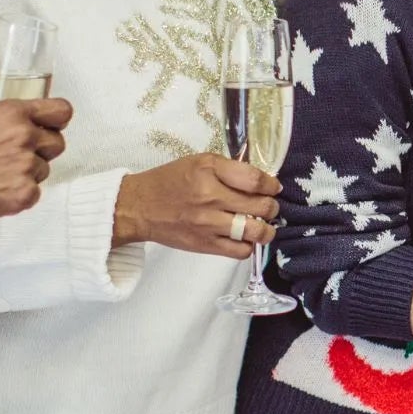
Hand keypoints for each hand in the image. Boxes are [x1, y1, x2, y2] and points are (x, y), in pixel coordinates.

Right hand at [0, 94, 71, 227]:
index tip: (51, 122)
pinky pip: (34, 193)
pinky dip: (19, 194)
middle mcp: (25, 139)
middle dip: (41, 147)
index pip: (60, 111)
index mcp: (12, 114)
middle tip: (19, 152)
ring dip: (27, 171)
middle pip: (57, 143)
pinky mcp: (22, 196)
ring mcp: (26, 168)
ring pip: (43, 169)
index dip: (56, 117)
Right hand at [111, 154, 281, 258]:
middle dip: (272, 206)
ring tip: (263, 225)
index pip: (255, 180)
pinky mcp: (205, 245)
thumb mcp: (199, 162)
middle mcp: (210, 197)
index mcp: (209, 171)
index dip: (271, 184)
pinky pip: (240, 251)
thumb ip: (229, 168)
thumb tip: (260, 180)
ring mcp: (208, 224)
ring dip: (266, 229)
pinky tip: (244, 238)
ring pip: (255, 231)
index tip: (273, 187)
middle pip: (261, 206)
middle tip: (269, 206)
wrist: (139, 208)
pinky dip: (249, 246)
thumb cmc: (170, 181)